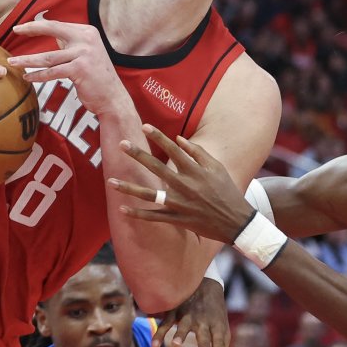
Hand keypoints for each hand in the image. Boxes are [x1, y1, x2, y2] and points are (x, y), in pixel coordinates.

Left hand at [7, 12, 128, 115]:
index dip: (38, 25)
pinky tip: (28, 77)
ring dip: (27, 60)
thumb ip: (72, 43)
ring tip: (13, 62)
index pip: (57, 24)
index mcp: (87, 32)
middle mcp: (86, 39)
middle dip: (31, 29)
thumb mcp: (86, 53)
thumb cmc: (96, 77)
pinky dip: (38, 75)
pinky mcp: (80, 69)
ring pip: (48, 56)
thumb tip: (54, 34)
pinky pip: (52, 72)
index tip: (22, 27)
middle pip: (52, 29)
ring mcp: (84, 53)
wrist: (113, 97)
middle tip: (15, 30)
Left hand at [111, 125, 253, 242]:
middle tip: (121, 144)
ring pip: (149, 195)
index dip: (158, 136)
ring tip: (111, 181)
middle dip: (138, 155)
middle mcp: (184, 185)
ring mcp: (179, 204)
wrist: (235, 220)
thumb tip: (178, 139)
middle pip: (156, 168)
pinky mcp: (178, 219)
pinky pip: (154, 217)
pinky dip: (138, 215)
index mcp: (195, 171)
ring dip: (129, 188)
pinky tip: (122, 209)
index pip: (173, 149)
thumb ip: (198, 152)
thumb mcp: (217, 167)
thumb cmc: (226, 191)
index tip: (143, 126)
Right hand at [156, 277, 229, 346]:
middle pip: (204, 334)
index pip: (220, 344)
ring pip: (184, 326)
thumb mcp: (221, 333)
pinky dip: (160, 334)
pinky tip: (155, 346)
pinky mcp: (175, 311)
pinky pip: (166, 324)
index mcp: (218, 327)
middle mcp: (204, 321)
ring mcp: (189, 315)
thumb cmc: (215, 316)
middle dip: (204, 343)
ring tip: (175, 345)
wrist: (206, 282)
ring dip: (180, 335)